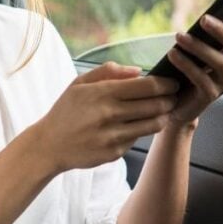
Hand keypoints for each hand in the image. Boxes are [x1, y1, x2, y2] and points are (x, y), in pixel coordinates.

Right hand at [33, 62, 179, 172]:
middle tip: (173, 96)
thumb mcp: (79, 83)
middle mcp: (109, 114)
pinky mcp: (114, 153)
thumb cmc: (66, 110)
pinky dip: (142, 130)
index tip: (173, 82)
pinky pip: (138, 139)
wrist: (49, 145)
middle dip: (169, 99)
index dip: (165, 83)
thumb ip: (108, 71)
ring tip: (162, 111)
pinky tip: (138, 125)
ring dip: (162, 116)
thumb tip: (138, 71)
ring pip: (153, 124)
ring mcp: (113, 135)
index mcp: (102, 93)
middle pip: (156, 105)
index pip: (146, 86)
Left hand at [166, 0, 222, 125]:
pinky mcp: (211, 96)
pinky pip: (201, 78)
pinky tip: (172, 53)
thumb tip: (206, 17)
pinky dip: (186, 64)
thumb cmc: (190, 67)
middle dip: (222, 30)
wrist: (178, 101)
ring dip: (198, 46)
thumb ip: (207, 35)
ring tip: (178, 36)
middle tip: (203, 19)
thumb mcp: (201, 48)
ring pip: (220, 62)